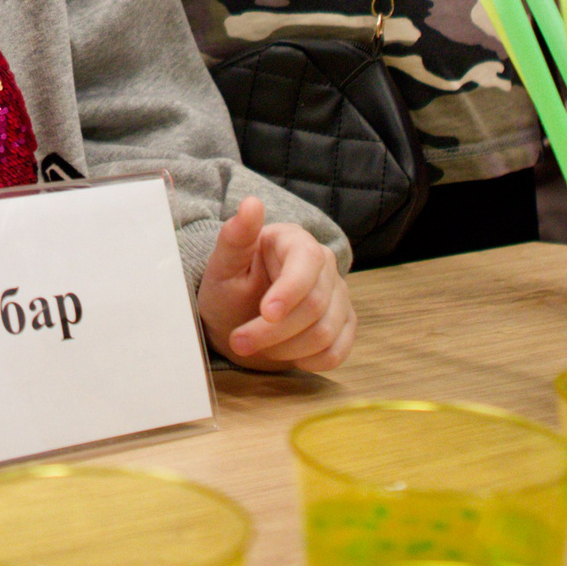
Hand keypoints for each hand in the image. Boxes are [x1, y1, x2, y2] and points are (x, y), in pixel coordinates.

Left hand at [194, 195, 354, 371]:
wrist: (236, 318)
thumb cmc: (229, 288)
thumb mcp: (223, 266)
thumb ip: (236, 237)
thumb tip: (251, 203)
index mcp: (294, 240)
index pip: (307, 262)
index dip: (290, 290)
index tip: (266, 313)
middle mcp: (324, 264)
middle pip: (315, 304)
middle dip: (274, 330)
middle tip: (238, 342)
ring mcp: (339, 294)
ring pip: (326, 332)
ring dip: (285, 348)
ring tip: (254, 347)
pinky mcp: (344, 323)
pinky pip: (336, 352)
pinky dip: (307, 361)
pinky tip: (283, 354)